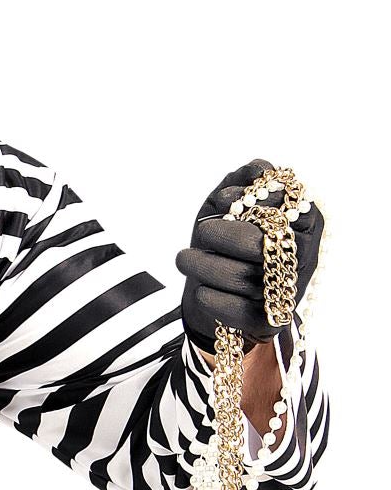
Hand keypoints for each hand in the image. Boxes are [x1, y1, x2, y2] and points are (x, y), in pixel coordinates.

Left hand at [174, 157, 323, 356]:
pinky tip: (200, 289)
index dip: (245, 201)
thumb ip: (242, 182)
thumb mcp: (232, 205)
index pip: (281, 205)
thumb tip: (256, 170)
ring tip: (183, 258)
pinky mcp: (271, 319)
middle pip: (257, 244)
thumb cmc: (228, 239)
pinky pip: (236, 310)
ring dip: (202, 266)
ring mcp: (290, 288)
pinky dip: (210, 297)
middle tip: (201, 232)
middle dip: (220, 235)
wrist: (221, 290)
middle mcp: (305, 254)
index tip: (219, 202)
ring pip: (241, 278)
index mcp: (306, 220)